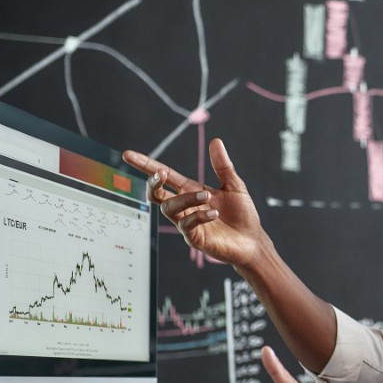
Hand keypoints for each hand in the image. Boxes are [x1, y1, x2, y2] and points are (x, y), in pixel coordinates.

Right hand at [123, 138, 268, 268]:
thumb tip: (216, 141)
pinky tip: (214, 212)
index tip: (128, 154)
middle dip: (154, 183)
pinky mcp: (194, 239)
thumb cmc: (242, 214)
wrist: (253, 241)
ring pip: (170, 208)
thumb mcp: (234, 185)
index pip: (165, 176)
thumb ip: (223, 166)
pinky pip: (187, 226)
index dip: (146, 165)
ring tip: (207, 196)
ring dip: (186, 199)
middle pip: (156, 194)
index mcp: (191, 191)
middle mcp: (185, 207)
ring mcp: (187, 223)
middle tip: (162, 174)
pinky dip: (199, 216)